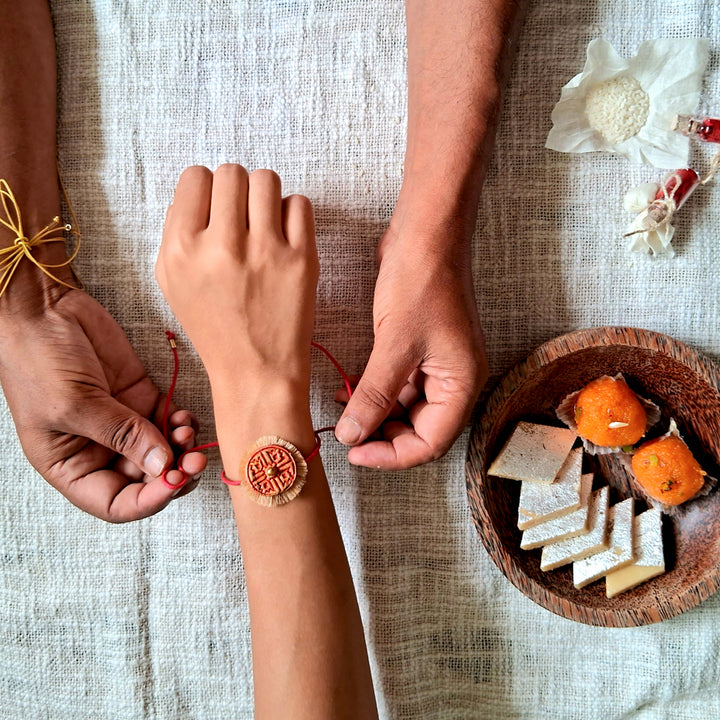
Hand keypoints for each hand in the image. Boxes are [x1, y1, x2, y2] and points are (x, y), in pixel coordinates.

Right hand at [0, 289, 205, 521]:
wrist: (44, 307)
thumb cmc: (39, 358)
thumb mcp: (75, 404)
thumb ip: (122, 436)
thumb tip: (164, 466)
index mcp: (71, 466)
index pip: (116, 504)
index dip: (148, 500)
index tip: (173, 481)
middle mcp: (99, 451)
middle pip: (148, 481)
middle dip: (174, 474)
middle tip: (194, 459)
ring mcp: (124, 424)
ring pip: (165, 453)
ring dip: (182, 449)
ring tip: (186, 430)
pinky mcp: (142, 398)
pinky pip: (170, 422)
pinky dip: (184, 424)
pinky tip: (185, 416)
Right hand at [155, 164, 317, 392]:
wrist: (256, 370)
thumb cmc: (215, 327)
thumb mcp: (172, 282)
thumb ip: (176, 231)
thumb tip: (196, 191)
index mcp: (182, 250)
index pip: (195, 176)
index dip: (207, 188)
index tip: (216, 208)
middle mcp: (221, 246)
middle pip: (232, 172)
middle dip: (237, 190)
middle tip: (242, 217)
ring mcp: (265, 251)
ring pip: (267, 180)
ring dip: (265, 196)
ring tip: (264, 223)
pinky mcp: (301, 259)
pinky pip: (299, 203)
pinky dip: (292, 214)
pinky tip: (285, 237)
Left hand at [334, 227, 487, 468]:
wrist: (426, 232)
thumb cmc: (422, 280)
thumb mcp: (394, 343)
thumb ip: (373, 394)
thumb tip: (352, 434)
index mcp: (462, 384)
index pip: (430, 443)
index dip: (391, 455)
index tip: (355, 453)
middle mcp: (454, 380)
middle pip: (419, 430)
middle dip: (382, 437)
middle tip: (346, 436)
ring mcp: (437, 365)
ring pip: (405, 410)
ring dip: (375, 416)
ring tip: (344, 415)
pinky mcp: (419, 351)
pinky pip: (398, 386)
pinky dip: (375, 394)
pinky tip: (350, 392)